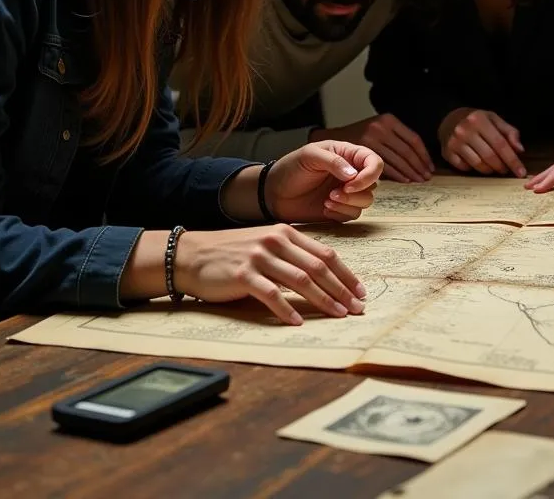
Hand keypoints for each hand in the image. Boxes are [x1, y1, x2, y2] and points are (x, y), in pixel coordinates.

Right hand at [175, 224, 366, 324]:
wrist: (193, 255)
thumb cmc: (233, 254)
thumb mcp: (267, 245)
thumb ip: (293, 255)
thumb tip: (325, 276)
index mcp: (286, 233)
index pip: (326, 254)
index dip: (346, 274)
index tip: (360, 291)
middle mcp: (276, 241)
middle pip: (318, 267)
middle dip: (342, 289)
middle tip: (357, 307)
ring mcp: (259, 256)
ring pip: (300, 280)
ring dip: (323, 300)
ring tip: (338, 314)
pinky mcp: (243, 275)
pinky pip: (271, 294)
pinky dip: (287, 309)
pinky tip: (299, 321)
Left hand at [265, 140, 382, 223]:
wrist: (273, 192)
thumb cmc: (290, 168)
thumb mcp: (309, 156)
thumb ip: (333, 161)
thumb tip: (353, 174)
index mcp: (348, 154)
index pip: (374, 162)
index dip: (370, 174)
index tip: (351, 183)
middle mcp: (351, 173)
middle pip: (373, 184)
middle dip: (357, 192)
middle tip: (335, 193)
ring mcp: (346, 192)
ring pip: (365, 201)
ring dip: (349, 203)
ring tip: (328, 200)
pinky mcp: (340, 209)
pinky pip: (353, 214)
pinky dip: (341, 212)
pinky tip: (325, 207)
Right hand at [330, 114, 432, 183]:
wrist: (330, 139)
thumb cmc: (357, 137)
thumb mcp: (376, 129)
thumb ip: (394, 138)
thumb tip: (420, 157)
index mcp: (388, 120)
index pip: (414, 139)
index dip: (424, 155)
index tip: (430, 166)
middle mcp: (380, 127)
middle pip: (407, 151)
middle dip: (419, 166)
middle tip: (427, 177)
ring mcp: (371, 138)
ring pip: (398, 160)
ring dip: (410, 173)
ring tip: (418, 181)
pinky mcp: (362, 150)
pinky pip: (385, 167)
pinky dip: (397, 175)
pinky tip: (404, 180)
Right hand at [438, 108, 525, 176]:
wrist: (449, 118)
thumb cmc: (476, 120)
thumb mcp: (494, 119)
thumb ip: (509, 132)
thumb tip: (520, 150)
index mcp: (479, 120)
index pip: (500, 144)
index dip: (512, 160)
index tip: (521, 172)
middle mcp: (465, 130)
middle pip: (490, 156)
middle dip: (502, 166)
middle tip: (506, 169)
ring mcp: (454, 142)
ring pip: (478, 164)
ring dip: (489, 169)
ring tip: (493, 166)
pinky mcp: (447, 152)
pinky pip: (465, 168)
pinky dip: (473, 168)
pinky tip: (476, 162)